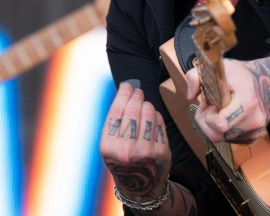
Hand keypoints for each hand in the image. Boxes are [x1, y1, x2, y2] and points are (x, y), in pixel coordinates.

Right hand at [99, 81, 170, 202]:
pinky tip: (152, 117)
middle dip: (136, 96)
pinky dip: (156, 116)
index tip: (127, 86)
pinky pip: (159, 122)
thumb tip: (126, 91)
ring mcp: (145, 150)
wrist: (140, 185)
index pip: (116, 112)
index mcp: (108, 147)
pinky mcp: (161, 151)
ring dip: (147, 105)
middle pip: (133, 110)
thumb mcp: (111, 145)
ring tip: (144, 106)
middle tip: (138, 91)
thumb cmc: (123, 159)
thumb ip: (116, 122)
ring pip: (148, 113)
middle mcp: (125, 149)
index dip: (123, 94)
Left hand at [186, 54, 269, 144]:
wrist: (268, 82)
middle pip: (217, 136)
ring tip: (219, 110)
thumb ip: (196, 77)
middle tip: (210, 107)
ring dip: (215, 127)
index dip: (208, 116)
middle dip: (207, 123)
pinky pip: (232, 140)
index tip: (210, 103)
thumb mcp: (218, 68)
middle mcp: (255, 120)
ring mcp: (257, 130)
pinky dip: (225, 131)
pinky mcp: (256, 136)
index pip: (220, 124)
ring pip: (223, 139)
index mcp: (247, 102)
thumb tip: (190, 97)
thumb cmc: (241, 75)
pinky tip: (228, 116)